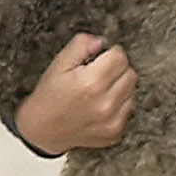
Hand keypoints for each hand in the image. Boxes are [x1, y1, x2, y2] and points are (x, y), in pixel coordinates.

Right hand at [13, 33, 136, 153]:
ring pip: (132, 92)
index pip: (121, 57)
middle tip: (99, 74)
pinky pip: (129, 110)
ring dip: (120, 88)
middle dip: (118, 69)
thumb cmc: (49, 96)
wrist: (42, 130)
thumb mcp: (59, 64)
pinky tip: (100, 106)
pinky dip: (119, 105)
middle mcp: (105, 104)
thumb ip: (81, 45)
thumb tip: (101, 41)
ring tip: (98, 91)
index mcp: (91, 83)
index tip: (100, 58)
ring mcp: (112, 122)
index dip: (110, 53)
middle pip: (131, 74)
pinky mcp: (116, 133)